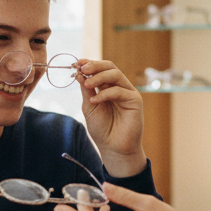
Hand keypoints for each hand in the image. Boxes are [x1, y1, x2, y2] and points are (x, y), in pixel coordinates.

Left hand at [76, 59, 146, 177]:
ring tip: (86, 84)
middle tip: (81, 68)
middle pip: (109, 67)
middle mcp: (118, 87)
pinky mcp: (135, 100)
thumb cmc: (102, 129)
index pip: (100, 69)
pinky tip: (95, 101)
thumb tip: (78, 72)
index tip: (76, 62)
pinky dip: (105, 93)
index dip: (89, 63)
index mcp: (107, 87)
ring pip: (115, 74)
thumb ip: (86, 90)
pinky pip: (119, 90)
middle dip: (94, 65)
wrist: (113, 148)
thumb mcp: (89, 107)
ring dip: (98, 77)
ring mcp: (128, 93)